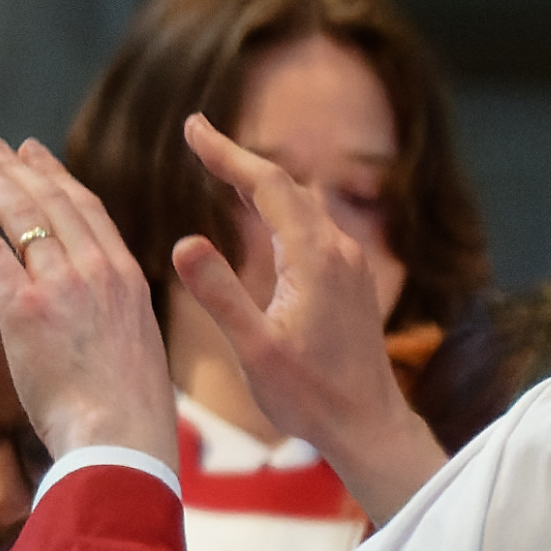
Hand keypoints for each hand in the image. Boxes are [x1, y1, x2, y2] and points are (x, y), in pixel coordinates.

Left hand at [0, 139, 183, 466]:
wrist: (121, 435)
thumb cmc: (129, 411)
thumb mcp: (135, 349)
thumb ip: (112, 321)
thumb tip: (94, 326)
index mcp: (126, 278)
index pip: (88, 209)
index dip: (57, 177)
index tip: (36, 155)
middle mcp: (96, 269)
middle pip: (51, 200)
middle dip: (18, 166)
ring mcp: (61, 283)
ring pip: (21, 214)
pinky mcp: (24, 306)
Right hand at [165, 120, 445, 521]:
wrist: (367, 424)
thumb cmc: (309, 396)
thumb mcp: (254, 348)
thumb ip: (219, 293)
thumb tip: (182, 241)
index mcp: (313, 258)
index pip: (265, 185)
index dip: (226, 152)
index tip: (193, 126)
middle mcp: (338, 250)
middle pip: (285, 185)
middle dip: (239, 159)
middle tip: (197, 136)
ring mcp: (349, 264)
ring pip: (302, 204)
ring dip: (262, 183)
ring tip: (223, 168)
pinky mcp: (351, 281)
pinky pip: (313, 227)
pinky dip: (280, 209)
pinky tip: (263, 219)